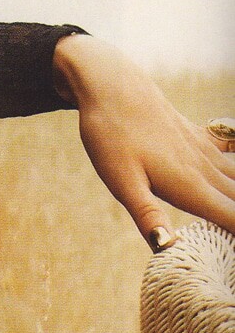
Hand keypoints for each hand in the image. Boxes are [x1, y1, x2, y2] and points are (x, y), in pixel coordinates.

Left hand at [53, 34, 234, 248]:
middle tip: (234, 248)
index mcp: (190, 187)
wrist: (111, 84)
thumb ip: (147, 214)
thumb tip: (167, 248)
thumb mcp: (121, 180)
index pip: (232, 219)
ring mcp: (204, 152)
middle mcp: (205, 170)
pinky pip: (232, 151)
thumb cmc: (111, 134)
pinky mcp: (199, 138)